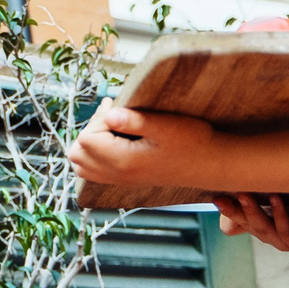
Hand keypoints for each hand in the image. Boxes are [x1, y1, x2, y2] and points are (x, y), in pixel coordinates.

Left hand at [69, 104, 213, 192]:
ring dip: (89, 142)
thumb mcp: (166, 126)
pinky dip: (95, 154)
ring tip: (112, 126)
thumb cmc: (193, 141)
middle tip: (114, 115)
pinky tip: (115, 139)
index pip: (86, 139)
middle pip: (78, 154)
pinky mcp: (127, 178)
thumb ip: (134, 121)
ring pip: (82, 165)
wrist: (210, 164)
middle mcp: (118, 174)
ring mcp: (121, 179)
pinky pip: (94, 172)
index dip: (96, 120)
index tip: (117, 108)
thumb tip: (108, 114)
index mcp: (124, 161)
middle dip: (89, 130)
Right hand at [208, 194, 288, 252]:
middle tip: (223, 196)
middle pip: (251, 226)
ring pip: (266, 231)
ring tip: (244, 195)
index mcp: (267, 225)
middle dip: (237, 212)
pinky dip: (280, 216)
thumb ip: (256, 201)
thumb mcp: (280, 193)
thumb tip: (226, 226)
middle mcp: (275, 235)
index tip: (214, 196)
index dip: (228, 210)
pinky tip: (275, 199)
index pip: (241, 219)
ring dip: (254, 213)